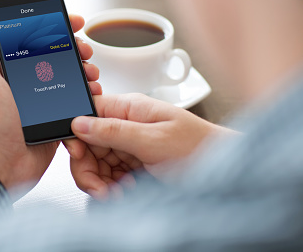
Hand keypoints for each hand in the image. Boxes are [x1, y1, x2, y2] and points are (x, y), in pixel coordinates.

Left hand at [0, 12, 100, 190]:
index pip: (30, 39)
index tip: (71, 21)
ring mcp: (38, 103)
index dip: (52, 28)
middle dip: (75, 49)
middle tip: (85, 50)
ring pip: (68, 79)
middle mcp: (21, 84)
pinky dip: (85, 98)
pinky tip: (92, 93)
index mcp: (2, 69)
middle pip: (54, 57)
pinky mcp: (52, 120)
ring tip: (91, 73)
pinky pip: (73, 104)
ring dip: (84, 72)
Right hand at [64, 93, 233, 198]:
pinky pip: (109, 175)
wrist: (226, 172)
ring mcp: (129, 145)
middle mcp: (125, 124)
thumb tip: (79, 122)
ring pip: (96, 163)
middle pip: (87, 144)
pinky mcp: (133, 163)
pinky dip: (111, 188)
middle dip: (88, 168)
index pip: (86, 113)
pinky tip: (124, 192)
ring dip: (100, 182)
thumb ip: (114, 130)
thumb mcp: (154, 140)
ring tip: (117, 194)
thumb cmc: (200, 148)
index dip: (76, 134)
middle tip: (99, 188)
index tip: (79, 156)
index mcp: (129, 108)